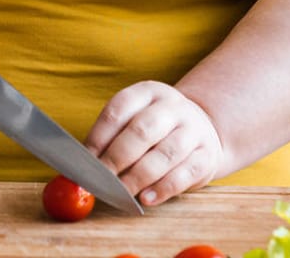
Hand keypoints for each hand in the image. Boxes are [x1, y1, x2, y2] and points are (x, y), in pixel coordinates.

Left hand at [85, 81, 227, 206]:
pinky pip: (184, 174)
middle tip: (101, 179)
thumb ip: (111, 139)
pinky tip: (145, 198)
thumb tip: (82, 165)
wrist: (202, 130)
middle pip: (142, 130)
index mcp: (148, 92)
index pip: (119, 109)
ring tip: (121, 192)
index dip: (99, 136)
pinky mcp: (207, 156)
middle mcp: (173, 106)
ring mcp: (193, 130)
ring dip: (138, 177)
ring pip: (164, 154)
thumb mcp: (135, 120)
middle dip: (117, 158)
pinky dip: (162, 189)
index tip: (84, 161)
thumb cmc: (156, 130)